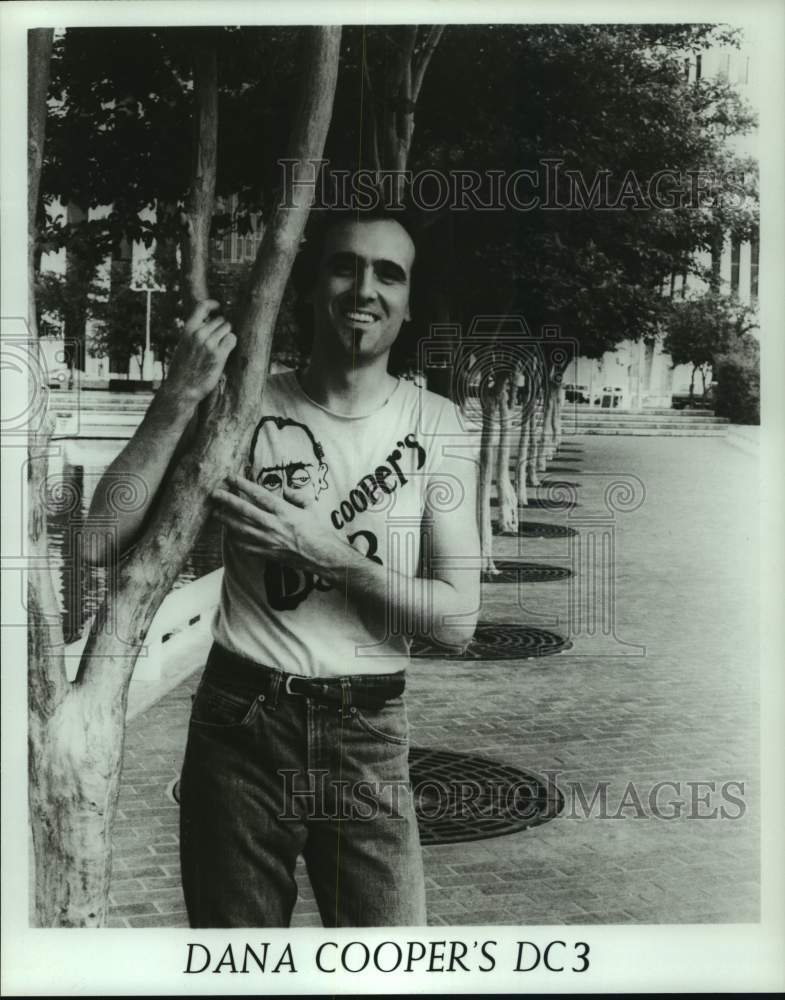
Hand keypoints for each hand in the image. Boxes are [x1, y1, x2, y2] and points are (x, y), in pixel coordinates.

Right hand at [163, 300, 236, 406]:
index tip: (219, 307)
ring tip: (222, 346)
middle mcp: (199, 334)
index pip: (202, 306)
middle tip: (220, 338)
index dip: (213, 304)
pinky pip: (232, 339)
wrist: (181, 388)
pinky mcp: (219, 355)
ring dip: (227, 335)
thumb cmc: (182, 369)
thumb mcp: (183, 345)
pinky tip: (227, 350)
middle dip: (222, 327)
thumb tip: (207, 325)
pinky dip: (232, 342)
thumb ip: (193, 334)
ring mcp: (209, 344)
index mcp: (188, 330)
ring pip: (227, 328)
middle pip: (220, 320)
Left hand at [211, 474, 344, 576]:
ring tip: (215, 513)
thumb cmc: (318, 531)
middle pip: (244, 510)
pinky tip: (229, 534)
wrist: (322, 556)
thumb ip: (296, 496)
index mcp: (284, 511)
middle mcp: (273, 524)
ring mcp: (268, 540)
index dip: (242, 484)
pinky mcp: (267, 553)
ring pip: (240, 528)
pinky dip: (235, 540)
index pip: (258, 494)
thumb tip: (285, 490)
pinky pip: (246, 546)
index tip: (230, 477)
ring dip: (226, 520)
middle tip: (214, 493)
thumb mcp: (310, 507)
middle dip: (227, 500)